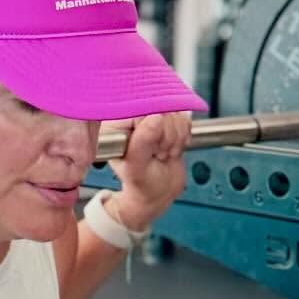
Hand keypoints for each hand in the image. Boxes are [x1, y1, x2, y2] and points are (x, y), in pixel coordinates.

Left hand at [104, 113, 191, 231]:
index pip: (141, 108)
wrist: (159, 192)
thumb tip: (155, 117)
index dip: (154, 128)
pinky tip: (172, 147)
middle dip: (167, 135)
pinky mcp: (164, 119)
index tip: (154, 148)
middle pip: (162, 107)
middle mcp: (129, 117)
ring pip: (175, 111)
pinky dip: (184, 134)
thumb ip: (142, 144)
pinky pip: (183, 116)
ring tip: (164, 152)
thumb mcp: (138, 169)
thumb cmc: (143, 185)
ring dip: (177, 137)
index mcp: (114, 126)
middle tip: (159, 153)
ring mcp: (148, 117)